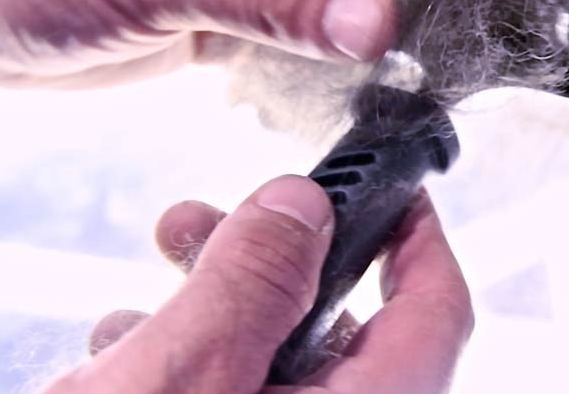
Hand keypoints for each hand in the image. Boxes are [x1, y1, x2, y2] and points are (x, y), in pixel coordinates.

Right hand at [46, 176, 472, 392]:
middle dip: (279, 263)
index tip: (396, 193)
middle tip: (222, 221)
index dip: (421, 242)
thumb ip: (250, 285)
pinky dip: (197, 364)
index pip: (438, 315)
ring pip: (282, 368)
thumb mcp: (182, 380)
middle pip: (347, 333)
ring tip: (155, 280)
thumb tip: (299, 205)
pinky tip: (129, 347)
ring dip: (223, 308)